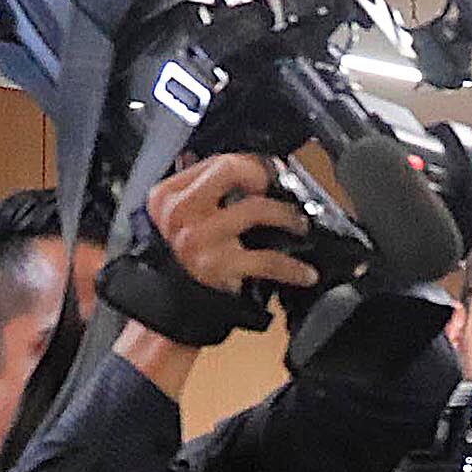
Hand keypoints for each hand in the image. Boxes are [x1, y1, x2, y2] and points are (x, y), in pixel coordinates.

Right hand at [146, 152, 319, 303]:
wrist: (169, 309)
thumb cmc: (177, 262)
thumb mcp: (174, 219)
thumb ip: (198, 190)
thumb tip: (241, 165)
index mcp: (167, 196)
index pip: (214, 162)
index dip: (248, 162)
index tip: (266, 170)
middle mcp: (180, 213)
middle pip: (229, 170)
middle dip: (262, 174)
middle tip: (278, 187)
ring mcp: (199, 239)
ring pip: (255, 209)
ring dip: (287, 216)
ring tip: (298, 225)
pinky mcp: (218, 267)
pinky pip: (267, 260)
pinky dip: (293, 268)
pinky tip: (304, 272)